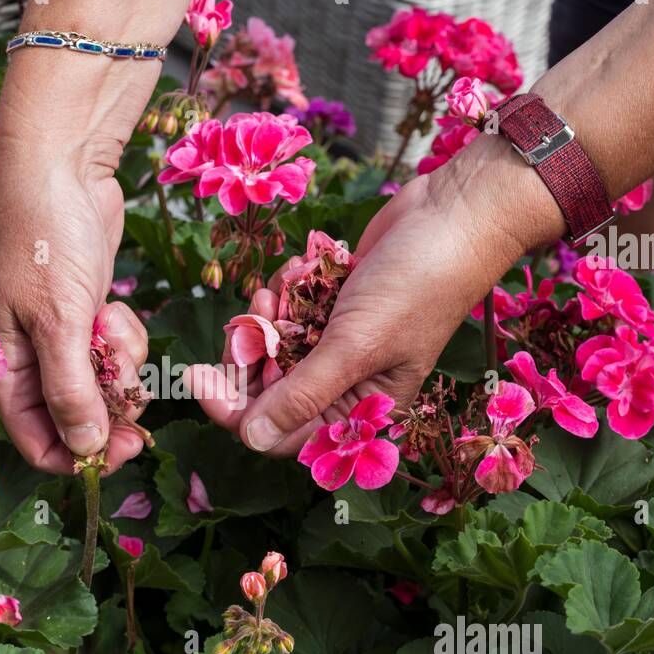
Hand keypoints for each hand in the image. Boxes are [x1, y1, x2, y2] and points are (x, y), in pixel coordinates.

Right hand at [0, 151, 149, 474]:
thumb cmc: (46, 243)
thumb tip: (84, 451)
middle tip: (132, 387)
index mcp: (5, 372)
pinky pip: (117, 354)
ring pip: (104, 388)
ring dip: (121, 367)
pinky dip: (125, 338)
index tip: (122, 451)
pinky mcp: (90, 320)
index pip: (38, 443)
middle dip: (109, 406)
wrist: (63, 173)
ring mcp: (62, 342)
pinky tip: (116, 308)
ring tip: (112, 325)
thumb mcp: (59, 322)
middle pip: (78, 421)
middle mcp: (30, 364)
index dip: (79, 457)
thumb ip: (70, 390)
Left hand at [192, 146, 547, 454]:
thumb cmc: (418, 285)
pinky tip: (297, 267)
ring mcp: (340, 343)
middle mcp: (349, 384)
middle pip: (268, 393)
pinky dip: (284, 290)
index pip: (282, 433)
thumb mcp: (354, 346)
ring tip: (273, 289)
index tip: (199, 378)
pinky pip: (287, 311)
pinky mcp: (333, 306)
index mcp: (364, 410)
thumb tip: (252, 440)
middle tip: (239, 319)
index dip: (237, 413)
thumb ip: (302, 396)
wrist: (455, 213)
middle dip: (247, 357)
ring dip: (265, 317)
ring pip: (273, 349)